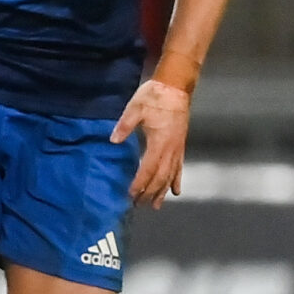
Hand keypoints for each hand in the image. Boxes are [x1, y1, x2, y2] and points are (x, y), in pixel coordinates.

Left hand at [112, 79, 190, 208]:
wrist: (176, 87)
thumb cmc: (154, 97)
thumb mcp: (135, 108)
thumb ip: (124, 125)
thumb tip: (113, 140)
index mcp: (159, 142)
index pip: (148, 168)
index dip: (140, 183)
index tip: (131, 195)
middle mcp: (171, 149)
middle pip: (161, 177)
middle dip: (150, 192)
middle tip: (139, 205)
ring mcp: (178, 148)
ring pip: (171, 175)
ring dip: (163, 191)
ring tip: (157, 206)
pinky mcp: (181, 145)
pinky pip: (179, 167)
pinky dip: (177, 180)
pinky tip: (176, 191)